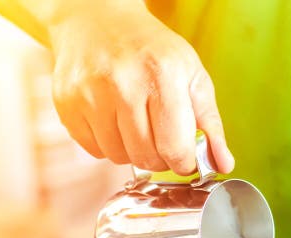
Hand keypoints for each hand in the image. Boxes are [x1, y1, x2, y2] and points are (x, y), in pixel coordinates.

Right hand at [48, 4, 233, 174]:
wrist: (97, 19)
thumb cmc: (150, 50)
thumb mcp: (190, 75)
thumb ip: (209, 123)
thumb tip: (222, 164)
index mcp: (163, 74)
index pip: (175, 147)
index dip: (184, 163)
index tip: (185, 159)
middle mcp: (124, 83)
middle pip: (146, 158)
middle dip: (159, 157)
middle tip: (160, 137)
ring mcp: (90, 94)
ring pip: (119, 157)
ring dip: (132, 150)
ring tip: (134, 122)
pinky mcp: (67, 104)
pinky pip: (94, 150)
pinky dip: (107, 143)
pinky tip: (111, 118)